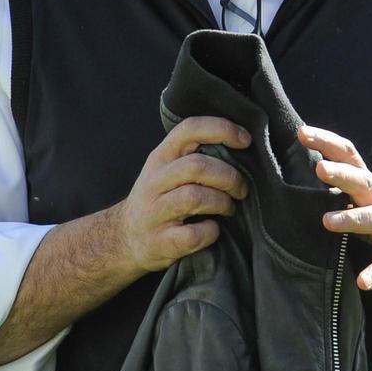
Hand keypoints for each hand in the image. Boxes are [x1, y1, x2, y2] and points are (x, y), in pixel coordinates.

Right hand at [113, 116, 251, 273]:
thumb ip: (194, 155)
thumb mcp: (167, 170)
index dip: (221, 129)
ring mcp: (154, 212)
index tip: (246, 140)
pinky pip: (193, 235)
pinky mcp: (159, 241)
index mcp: (160, 157)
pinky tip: (212, 230)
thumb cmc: (159, 200)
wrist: (125, 239)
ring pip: (194, 198)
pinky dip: (211, 232)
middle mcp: (154, 181)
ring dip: (222, 203)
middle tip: (241, 189)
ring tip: (229, 208)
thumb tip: (243, 145)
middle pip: (197, 166)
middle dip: (229, 177)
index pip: (189, 129)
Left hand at [298, 124, 371, 291]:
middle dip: (342, 174)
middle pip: (362, 182)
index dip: (327, 142)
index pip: (349, 156)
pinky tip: (363, 282)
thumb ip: (344, 183)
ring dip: (352, 219)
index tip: (302, 132)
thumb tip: (305, 168)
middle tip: (320, 168)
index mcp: (370, 185)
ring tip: (327, 221)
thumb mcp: (370, 194)